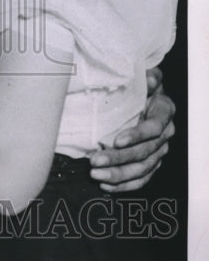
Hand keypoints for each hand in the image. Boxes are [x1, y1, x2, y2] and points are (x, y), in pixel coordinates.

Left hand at [88, 67, 174, 191]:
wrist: (145, 94)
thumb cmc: (140, 85)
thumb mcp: (143, 75)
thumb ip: (147, 76)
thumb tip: (149, 79)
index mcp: (164, 112)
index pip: (154, 128)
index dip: (137, 135)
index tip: (116, 140)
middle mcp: (165, 134)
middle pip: (144, 152)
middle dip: (119, 159)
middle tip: (95, 162)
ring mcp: (159, 151)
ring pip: (142, 169)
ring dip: (118, 175)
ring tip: (96, 175)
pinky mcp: (152, 163)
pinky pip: (141, 179)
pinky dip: (124, 185)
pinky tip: (107, 186)